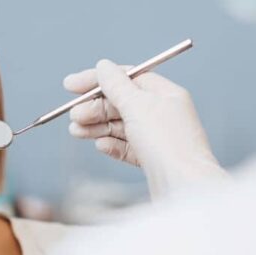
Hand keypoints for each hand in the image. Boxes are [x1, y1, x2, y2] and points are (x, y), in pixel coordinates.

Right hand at [64, 59, 227, 198]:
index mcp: (165, 94)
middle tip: (74, 116)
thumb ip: (117, 85)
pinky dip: (111, 145)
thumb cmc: (167, 144)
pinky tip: (100, 146)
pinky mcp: (152, 160)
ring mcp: (158, 138)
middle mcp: (163, 114)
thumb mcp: (138, 106)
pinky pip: (127, 147)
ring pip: (120, 126)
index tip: (70, 86)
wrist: (185, 188)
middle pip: (121, 103)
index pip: (127, 78)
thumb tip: (104, 66)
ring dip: (96, 126)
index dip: (97, 79)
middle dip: (94, 108)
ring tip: (76, 131)